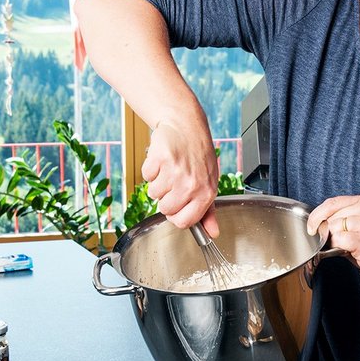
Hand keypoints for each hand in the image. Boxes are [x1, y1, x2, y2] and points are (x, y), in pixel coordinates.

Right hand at [142, 120, 220, 234]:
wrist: (186, 127)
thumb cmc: (198, 156)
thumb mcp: (209, 184)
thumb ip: (209, 211)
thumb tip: (213, 234)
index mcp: (205, 193)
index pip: (183, 222)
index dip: (176, 216)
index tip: (176, 206)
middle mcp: (191, 184)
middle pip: (165, 210)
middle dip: (166, 198)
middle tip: (174, 181)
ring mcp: (175, 172)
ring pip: (153, 194)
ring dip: (158, 182)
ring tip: (169, 168)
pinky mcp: (160, 159)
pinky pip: (146, 176)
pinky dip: (151, 169)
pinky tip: (162, 160)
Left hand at [306, 193, 359, 287]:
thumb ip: (342, 221)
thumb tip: (317, 226)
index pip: (332, 202)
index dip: (317, 216)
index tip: (311, 227)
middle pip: (331, 217)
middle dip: (327, 232)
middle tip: (338, 243)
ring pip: (333, 228)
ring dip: (333, 242)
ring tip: (348, 248)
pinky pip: (338, 240)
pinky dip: (337, 248)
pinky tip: (349, 252)